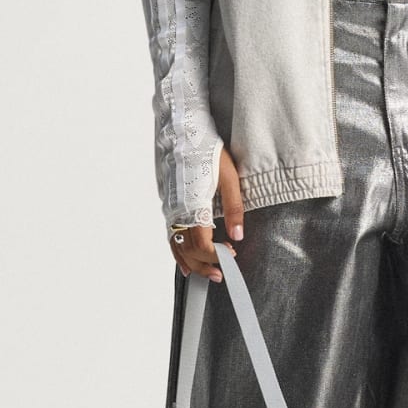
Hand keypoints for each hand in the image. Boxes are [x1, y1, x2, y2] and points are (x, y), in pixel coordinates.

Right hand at [169, 146, 244, 280]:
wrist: (184, 133)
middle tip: (222, 273)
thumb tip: (238, 235)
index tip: (231, 255)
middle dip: (205, 265)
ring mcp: (170, 210)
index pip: (202, 244)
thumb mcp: (229, 178)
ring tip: (206, 273)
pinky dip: (178, 254)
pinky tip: (185, 264)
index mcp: (193, 205)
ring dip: (192, 263)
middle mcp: (177, 211)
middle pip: (188, 250)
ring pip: (177, 247)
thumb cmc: (207, 151)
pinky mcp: (168, 206)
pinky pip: (170, 237)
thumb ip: (234, 208)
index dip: (216, 256)